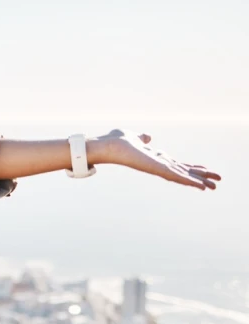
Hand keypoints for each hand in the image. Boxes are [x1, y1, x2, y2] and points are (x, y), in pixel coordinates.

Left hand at [94, 129, 220, 189]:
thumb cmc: (116, 142)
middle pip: (184, 171)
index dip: (191, 167)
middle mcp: (158, 165)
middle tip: (217, 182)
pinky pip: (176, 176)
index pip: (177, 164)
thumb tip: (146, 137)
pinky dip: (190, 181)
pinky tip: (202, 186)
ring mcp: (158, 168)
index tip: (204, 170)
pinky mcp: (156, 169)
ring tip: (215, 186)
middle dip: (200, 176)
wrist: (107, 146)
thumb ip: (141, 138)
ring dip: (200, 181)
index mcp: (155, 158)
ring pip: (183, 176)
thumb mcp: (134, 137)